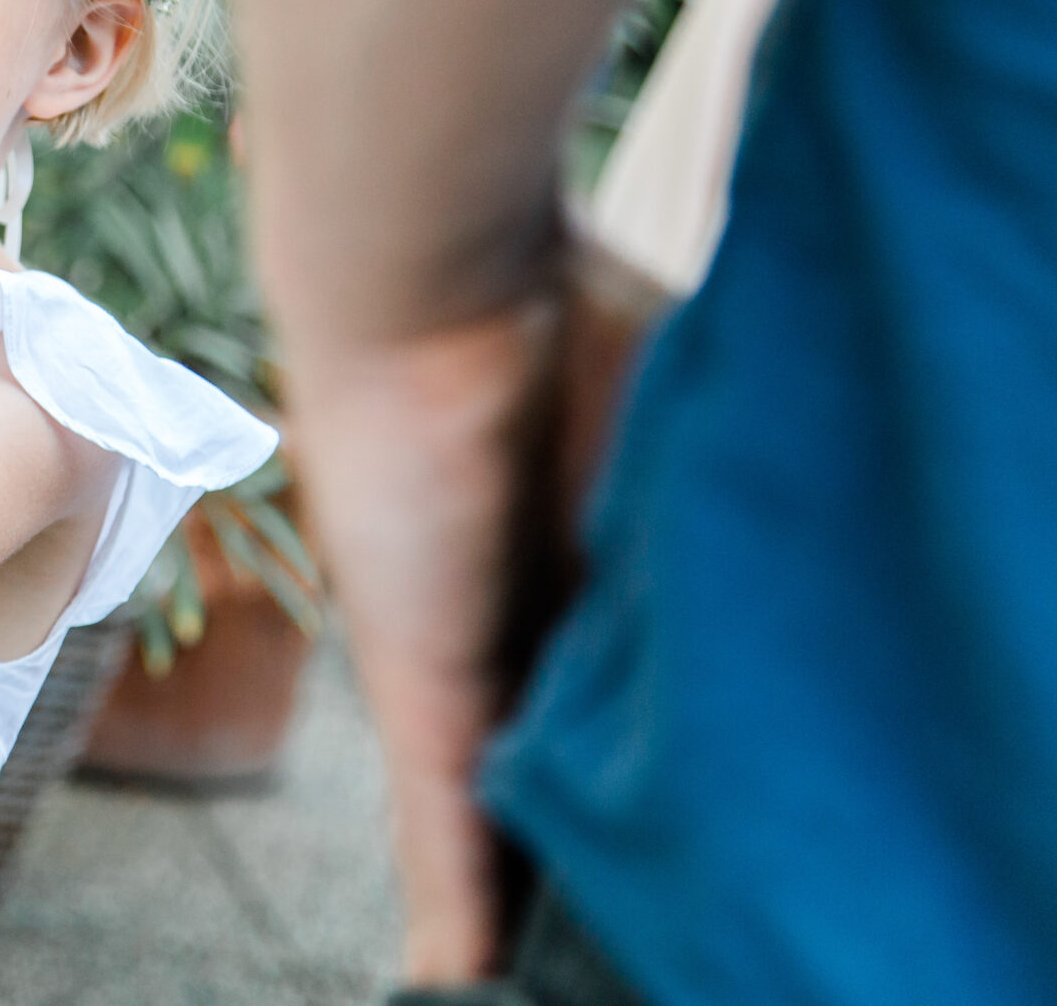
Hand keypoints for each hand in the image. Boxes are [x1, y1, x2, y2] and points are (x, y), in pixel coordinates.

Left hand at [284, 230, 662, 981]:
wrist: (434, 280)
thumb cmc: (561, 323)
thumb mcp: (680, 445)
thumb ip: (709, 528)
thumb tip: (794, 600)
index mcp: (585, 587)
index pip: (632, 721)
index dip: (665, 786)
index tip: (702, 861)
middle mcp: (522, 644)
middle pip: (574, 787)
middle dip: (607, 868)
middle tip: (647, 942)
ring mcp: (466, 676)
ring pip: (509, 841)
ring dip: (541, 919)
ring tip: (564, 991)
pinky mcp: (418, 696)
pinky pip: (443, 842)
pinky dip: (464, 927)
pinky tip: (464, 995)